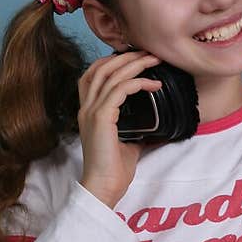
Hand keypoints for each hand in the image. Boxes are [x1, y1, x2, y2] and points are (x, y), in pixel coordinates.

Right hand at [76, 50, 163, 207]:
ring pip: (111, 74)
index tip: (134, 58)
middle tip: (149, 52)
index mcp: (88, 111)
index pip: (93, 74)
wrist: (103, 188)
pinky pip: (120, 90)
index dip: (112, 61)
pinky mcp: (101, 118)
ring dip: (134, 64)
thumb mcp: (128, 142)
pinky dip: (138, 82)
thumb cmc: (113, 170)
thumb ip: (136, 127)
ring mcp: (91, 111)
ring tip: (154, 60)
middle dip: (126, 56)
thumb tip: (155, 122)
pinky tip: (154, 85)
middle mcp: (86, 108)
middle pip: (101, 67)